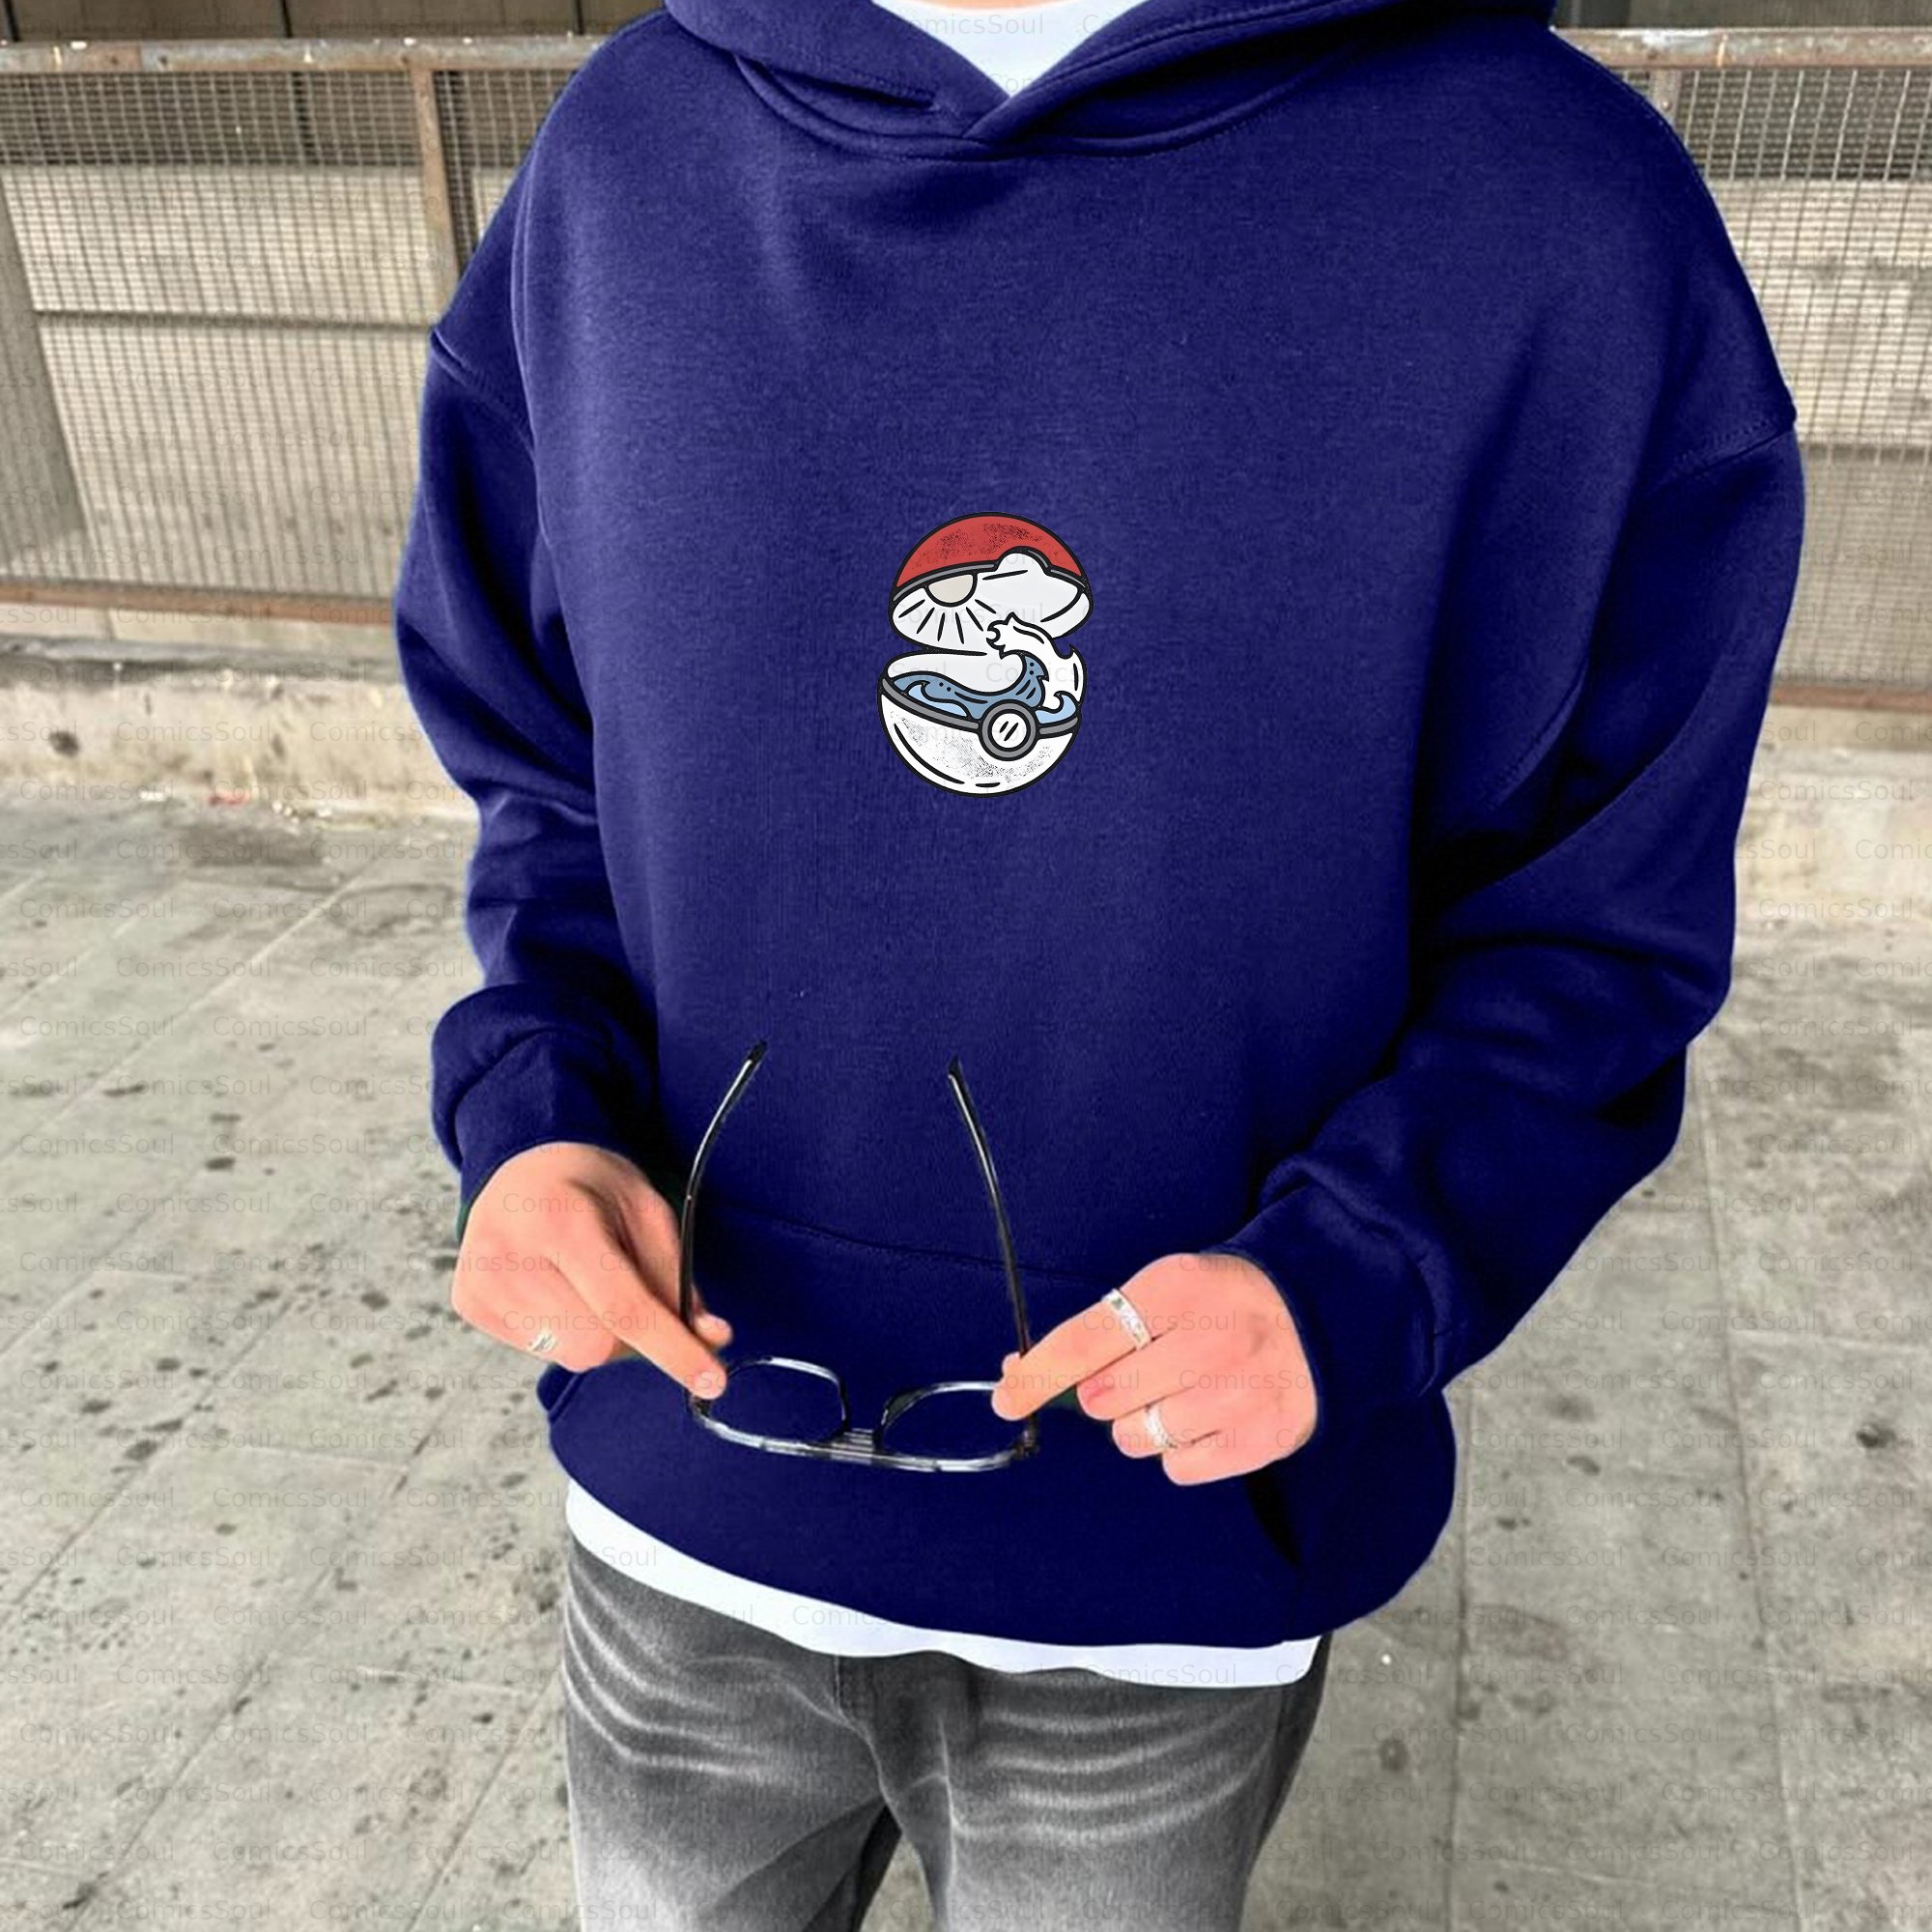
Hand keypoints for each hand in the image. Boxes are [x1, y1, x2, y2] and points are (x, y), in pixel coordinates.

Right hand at [448, 1142, 731, 1397]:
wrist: (521, 1165)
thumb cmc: (590, 1186)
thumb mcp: (646, 1210)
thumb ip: (677, 1276)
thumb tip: (712, 1339)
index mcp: (561, 1220)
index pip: (622, 1307)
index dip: (672, 1348)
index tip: (713, 1380)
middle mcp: (510, 1254)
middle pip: (597, 1344)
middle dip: (633, 1337)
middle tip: (632, 1295)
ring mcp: (481, 1281)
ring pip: (570, 1355)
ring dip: (599, 1335)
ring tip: (586, 1282)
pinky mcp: (469, 1302)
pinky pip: (539, 1350)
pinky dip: (564, 1332)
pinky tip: (555, 1288)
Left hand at [988, 1251, 1316, 1483]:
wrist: (1323, 1313)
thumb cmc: (1223, 1302)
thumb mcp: (1167, 1287)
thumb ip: (1100, 1330)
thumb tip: (1020, 1373)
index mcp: (1177, 1288)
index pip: (1085, 1340)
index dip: (1036, 1375)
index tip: (1005, 1397)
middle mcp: (1210, 1338)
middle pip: (1103, 1399)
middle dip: (1102, 1396)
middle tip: (1137, 1376)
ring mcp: (1240, 1392)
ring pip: (1137, 1438)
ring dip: (1140, 1425)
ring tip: (1179, 1394)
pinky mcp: (1264, 1437)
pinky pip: (1179, 1469)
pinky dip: (1179, 1451)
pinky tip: (1206, 1417)